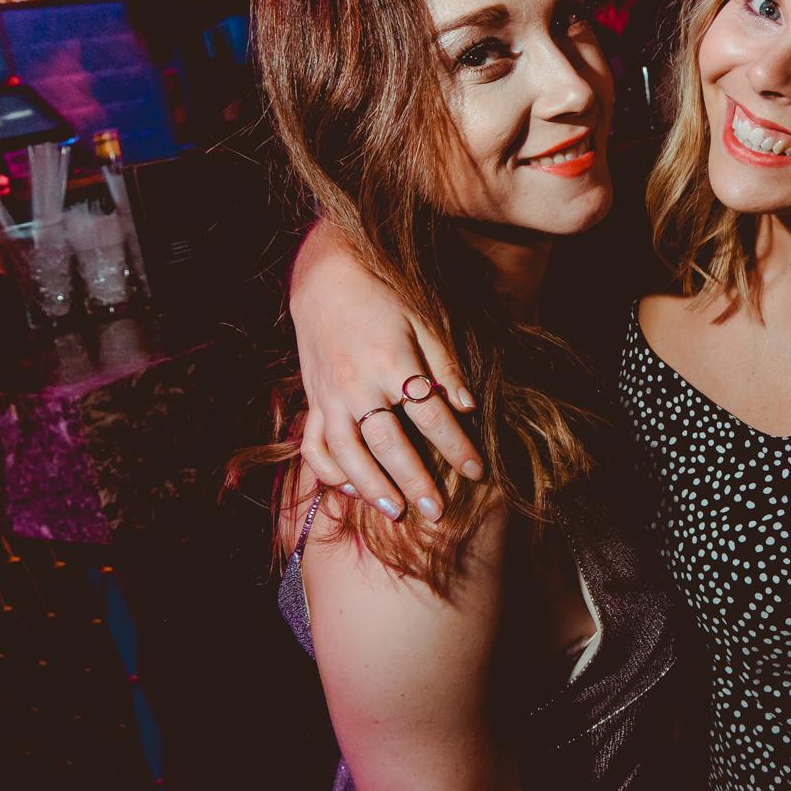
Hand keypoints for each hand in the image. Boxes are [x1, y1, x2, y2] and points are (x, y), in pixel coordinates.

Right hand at [290, 221, 482, 523]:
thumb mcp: (423, 320)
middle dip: (416, 480)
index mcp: (390, 362)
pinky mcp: (312, 400)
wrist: (326, 278)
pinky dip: (331, 471)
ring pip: (347, 453)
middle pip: (389, 443)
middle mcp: (356, 384)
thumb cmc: (384, 297)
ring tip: (396, 511)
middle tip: (438, 512)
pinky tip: (352, 488)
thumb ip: (444, 365)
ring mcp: (329, 396)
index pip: (430, 415)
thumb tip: (467, 406)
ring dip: (372, 486)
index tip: (478, 470)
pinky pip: (315, 446)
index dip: (456, 446)